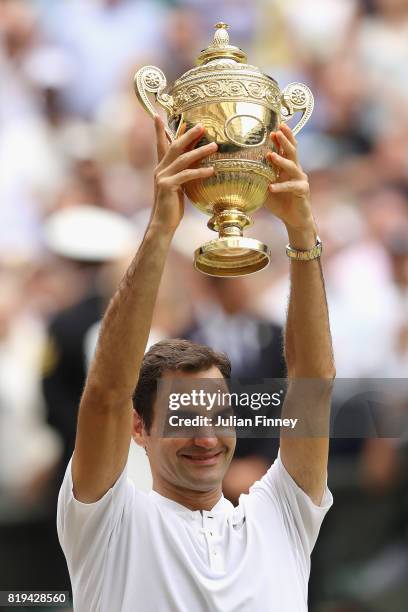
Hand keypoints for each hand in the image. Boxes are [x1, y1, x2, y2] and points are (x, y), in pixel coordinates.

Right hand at [151, 116, 216, 233]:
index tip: (157, 115)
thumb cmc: (172, 208)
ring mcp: (162, 177)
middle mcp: (160, 170)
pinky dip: (200, 172)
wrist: (162, 224)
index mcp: (161, 168)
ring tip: (215, 145)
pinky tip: (212, 170)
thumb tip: (195, 164)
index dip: (159, 130)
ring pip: (183, 159)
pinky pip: (187, 175)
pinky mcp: (168, 186)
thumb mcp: (178, 187)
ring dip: (200, 151)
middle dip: (188, 134)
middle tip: (202, 125)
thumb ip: (182, 174)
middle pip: (175, 146)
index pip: (160, 145)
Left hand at [265, 123, 314, 238]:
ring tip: (271, 155)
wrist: (294, 219)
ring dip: (281, 160)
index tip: (274, 126)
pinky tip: (272, 188)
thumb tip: (236, 172)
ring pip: (292, 166)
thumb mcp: (264, 188)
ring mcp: (300, 179)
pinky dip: (281, 186)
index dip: (282, 137)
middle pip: (292, 151)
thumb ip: (257, 178)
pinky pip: (291, 186)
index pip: (286, 148)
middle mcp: (296, 170)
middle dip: (284, 140)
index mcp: (287, 167)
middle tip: (277, 131)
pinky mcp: (302, 191)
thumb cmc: (279, 202)